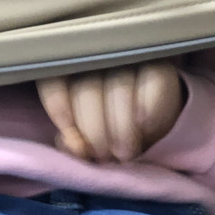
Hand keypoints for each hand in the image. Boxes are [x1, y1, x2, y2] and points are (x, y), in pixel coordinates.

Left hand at [37, 61, 185, 162]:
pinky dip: (148, 110)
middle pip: (87, 89)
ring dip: (121, 128)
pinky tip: (144, 128)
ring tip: (125, 153)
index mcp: (69, 71)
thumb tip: (75, 147)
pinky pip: (152, 83)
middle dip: (94, 130)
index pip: (54, 80)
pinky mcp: (160, 65)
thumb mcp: (88, 136)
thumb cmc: (110, 127)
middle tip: (104, 156)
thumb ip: (74, 141)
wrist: (151, 119)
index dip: (60, 109)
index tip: (74, 140)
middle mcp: (96, 59)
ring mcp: (129, 59)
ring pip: (119, 87)